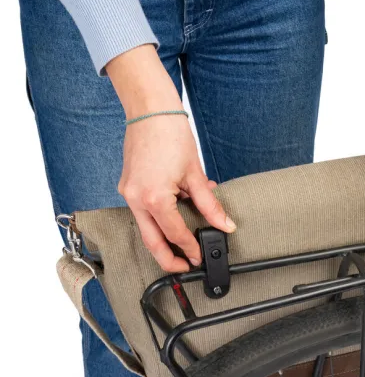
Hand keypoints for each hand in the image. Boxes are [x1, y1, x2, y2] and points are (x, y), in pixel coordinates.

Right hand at [118, 115, 234, 271]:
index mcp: (153, 198)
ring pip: (146, 228)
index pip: (175, 233)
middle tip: (186, 267)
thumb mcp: (195, 175)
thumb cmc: (171, 134)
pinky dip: (160, 218)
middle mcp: (136, 198)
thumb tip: (224, 224)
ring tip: (184, 245)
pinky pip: (144, 211)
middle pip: (151, 241)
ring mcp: (129, 193)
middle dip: (168, 258)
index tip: (200, 257)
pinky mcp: (128, 186)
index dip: (190, 248)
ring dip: (164, 239)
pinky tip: (178, 213)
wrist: (150, 110)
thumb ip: (209, 204)